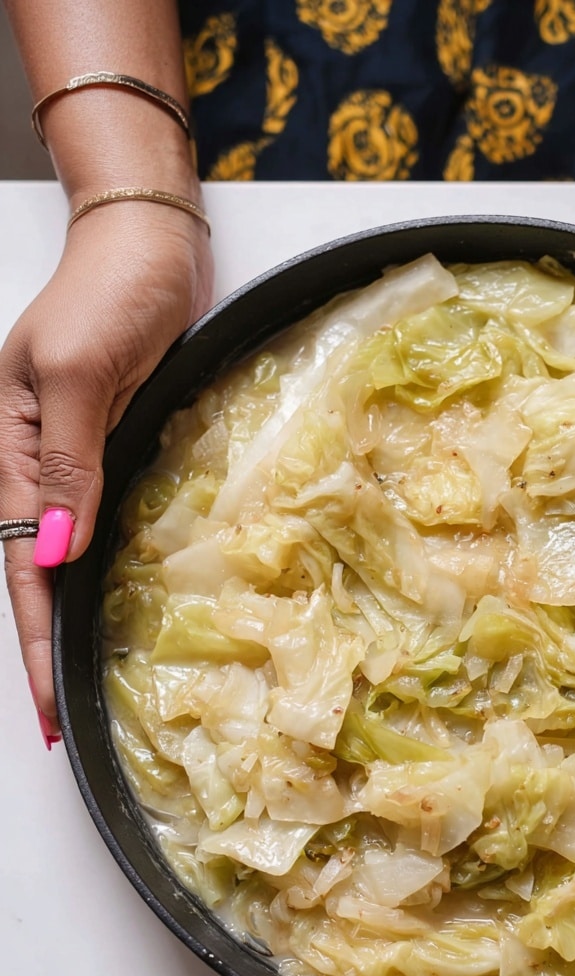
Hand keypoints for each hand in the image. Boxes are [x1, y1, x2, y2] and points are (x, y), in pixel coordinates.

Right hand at [0, 203, 213, 740]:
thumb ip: (65, 463)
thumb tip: (54, 548)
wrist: (149, 245)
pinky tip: (121, 606)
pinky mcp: (121, 450)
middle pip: (37, 577)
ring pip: (70, 559)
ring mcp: (82, 462)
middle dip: (47, 649)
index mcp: (15, 454)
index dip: (35, 643)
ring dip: (75, 618)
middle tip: (61, 721)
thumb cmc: (108, 291)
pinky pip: (107, 526)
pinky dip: (108, 573)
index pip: (21, 570)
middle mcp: (44, 468)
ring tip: (86, 683)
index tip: (47, 710)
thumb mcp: (77, 374)